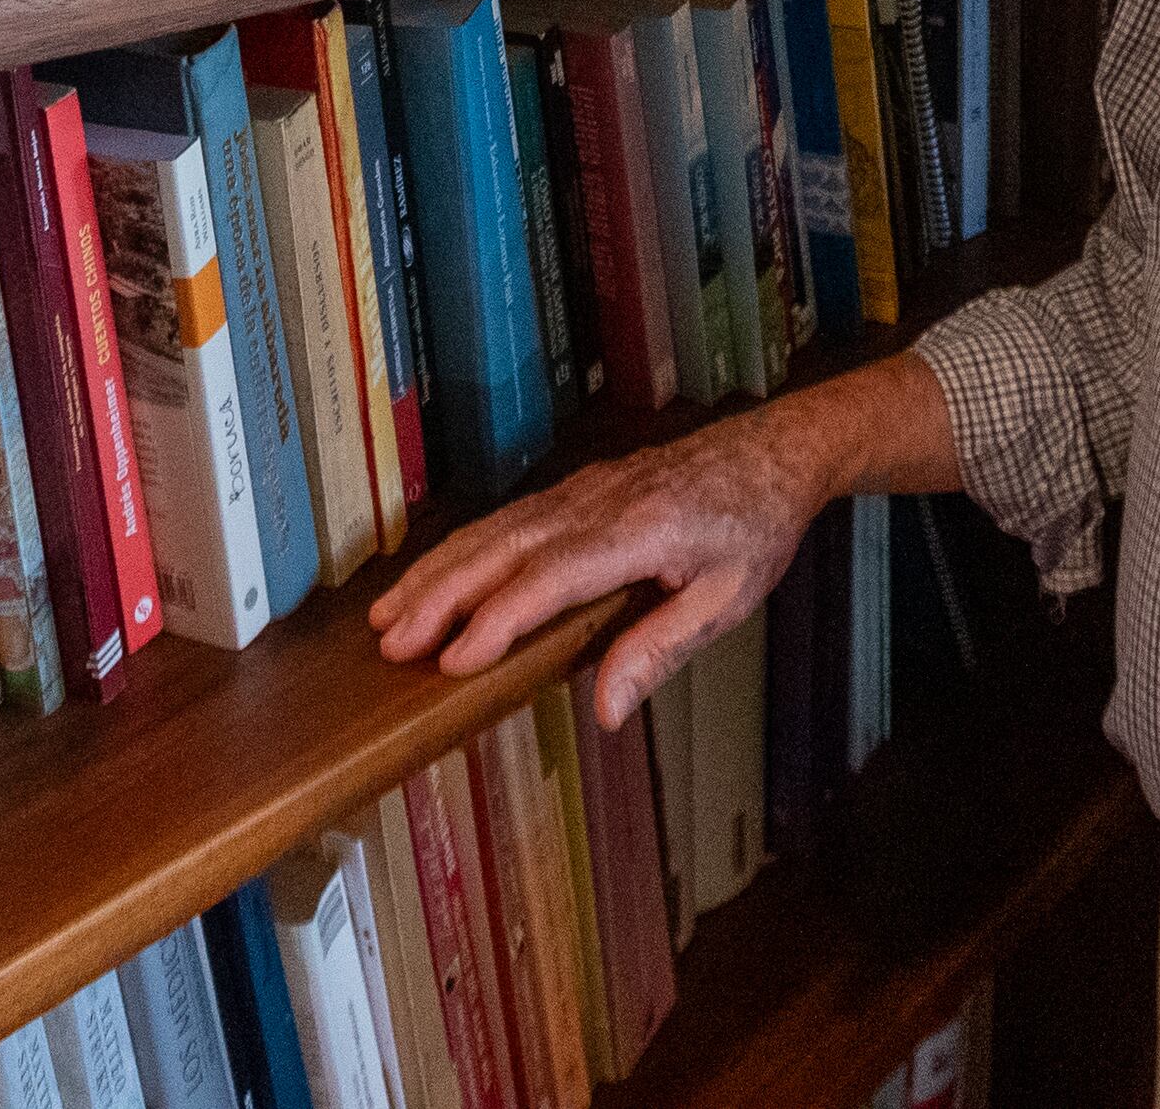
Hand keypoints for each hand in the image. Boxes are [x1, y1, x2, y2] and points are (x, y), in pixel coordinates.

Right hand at [370, 400, 833, 731]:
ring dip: (437, 571)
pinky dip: (460, 549)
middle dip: (441, 596)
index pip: (552, 577)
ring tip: (386, 616)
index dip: (498, 619)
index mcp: (639, 530)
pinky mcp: (577, 489)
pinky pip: (507, 518)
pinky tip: (432, 577)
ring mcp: (583, 490)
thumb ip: (660, 649)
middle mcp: (599, 503)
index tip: (453, 661)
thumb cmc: (755, 527)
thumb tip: (606, 709)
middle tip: (391, 644)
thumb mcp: (727, 598)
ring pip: (494, 529)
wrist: (773, 451)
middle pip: (504, 547)